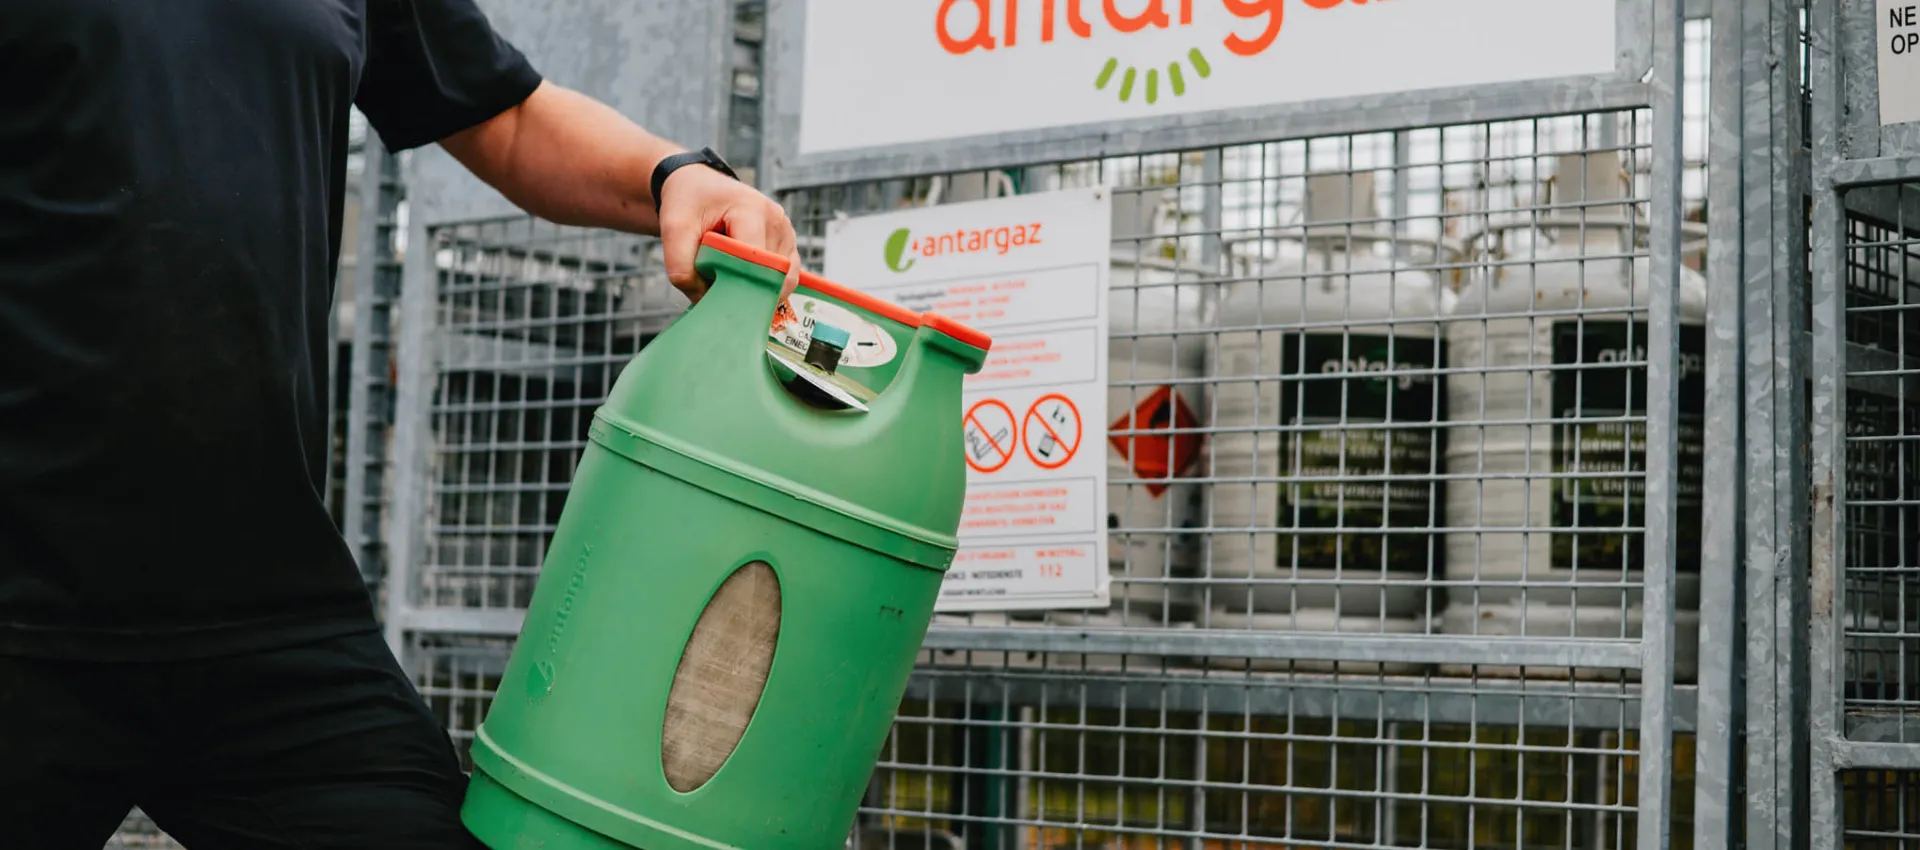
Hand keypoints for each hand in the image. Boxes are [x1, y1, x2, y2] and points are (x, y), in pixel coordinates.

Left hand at [657, 163, 801, 305]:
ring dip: (760, 289)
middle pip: (774, 274)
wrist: (697, 186)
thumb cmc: (688, 204)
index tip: (720, 302)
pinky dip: (766, 285)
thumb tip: (704, 301)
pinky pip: (786, 276)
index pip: (756, 260)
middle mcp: (776, 219)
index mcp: (751, 209)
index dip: (741, 286)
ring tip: (732, 283)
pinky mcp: (787, 243)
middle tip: (725, 301)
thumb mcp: (673, 230)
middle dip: (751, 293)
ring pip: (785, 279)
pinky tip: (743, 280)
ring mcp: (786, 231)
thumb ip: (680, 267)